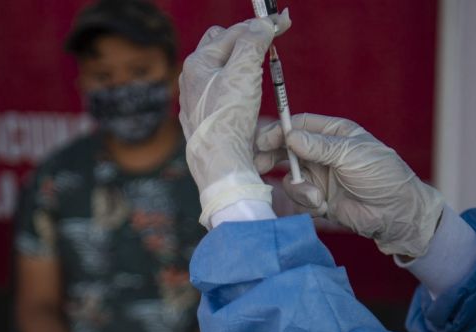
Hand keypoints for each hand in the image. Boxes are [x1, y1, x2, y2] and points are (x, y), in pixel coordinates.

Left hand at [179, 12, 290, 226]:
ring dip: (240, 65)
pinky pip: (222, 95)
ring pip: (221, 71)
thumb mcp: (244, 72)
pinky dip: (237, 89)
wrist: (220, 163)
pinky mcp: (205, 120)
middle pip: (221, 46)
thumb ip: (253, 42)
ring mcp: (196, 101)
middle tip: (267, 44)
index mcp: (198, 62)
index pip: (233, 32)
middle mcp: (192, 79)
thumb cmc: (229, 118)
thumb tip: (262, 24)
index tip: (283, 23)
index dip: (261, 26)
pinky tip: (247, 97)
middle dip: (244, 42)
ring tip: (259, 68)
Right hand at [255, 113, 443, 256]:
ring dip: (299, 188)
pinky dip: (307, 203)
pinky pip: (299, 198)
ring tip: (315, 198)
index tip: (265, 140)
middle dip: (273, 156)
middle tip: (259, 163)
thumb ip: (319, 146)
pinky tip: (323, 206)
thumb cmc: (383, 176)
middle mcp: (323, 153)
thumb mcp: (352, 155)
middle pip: (287, 149)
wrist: (396, 214)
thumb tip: (290, 137)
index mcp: (335, 133)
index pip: (300, 125)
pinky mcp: (318, 198)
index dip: (281, 131)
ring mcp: (319, 176)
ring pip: (291, 177)